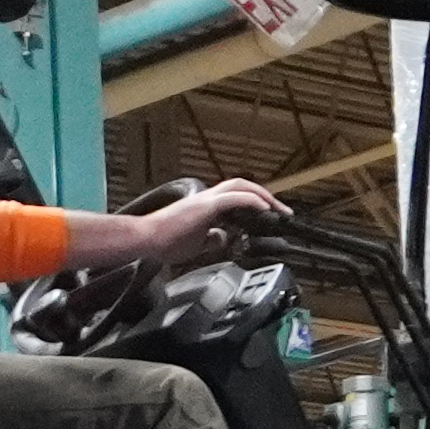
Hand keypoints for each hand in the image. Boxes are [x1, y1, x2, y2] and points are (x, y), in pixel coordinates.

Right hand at [142, 177, 287, 263]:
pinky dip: (250, 201)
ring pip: (240, 186)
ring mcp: (206, 200)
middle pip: (242, 186)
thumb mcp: (196, 243)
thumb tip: (224, 238)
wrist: (146, 239)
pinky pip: (233, 198)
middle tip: (283, 212)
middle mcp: (208, 198)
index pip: (236, 196)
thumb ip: (212, 238)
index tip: (271, 216)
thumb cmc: (164, 241)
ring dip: (262, 196)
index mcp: (206, 206)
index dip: (255, 203)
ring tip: (278, 209)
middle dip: (265, 196)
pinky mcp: (204, 207)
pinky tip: (263, 209)